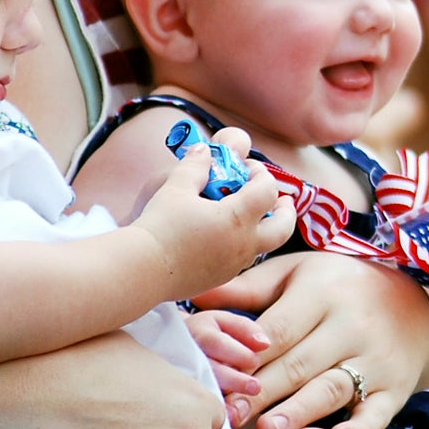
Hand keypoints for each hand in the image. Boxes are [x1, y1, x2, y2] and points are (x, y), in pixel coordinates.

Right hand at [130, 129, 294, 296]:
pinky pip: (242, 260)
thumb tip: (202, 150)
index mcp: (239, 217)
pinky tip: (227, 236)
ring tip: (253, 216)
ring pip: (264, 246)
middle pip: (283, 227)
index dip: (261, 174)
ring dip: (265, 228)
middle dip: (286, 210)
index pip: (267, 190)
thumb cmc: (159, 226)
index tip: (248, 168)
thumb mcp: (175, 187)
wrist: (141, 270)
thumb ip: (194, 166)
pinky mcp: (221, 278)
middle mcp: (244, 243)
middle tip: (282, 200)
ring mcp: (234, 264)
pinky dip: (245, 245)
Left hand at [191, 251, 428, 428]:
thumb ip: (249, 288)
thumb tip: (193, 298)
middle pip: (300, 363)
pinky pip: (379, 411)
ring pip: (333, 387)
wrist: (418, 300)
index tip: (214, 380)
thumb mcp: (300, 273)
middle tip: (228, 416)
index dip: (247, 356)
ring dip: (300, 412)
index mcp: (322, 293)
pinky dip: (361, 428)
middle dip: (262, 391)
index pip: (279, 329)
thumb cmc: (341, 286)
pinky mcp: (397, 387)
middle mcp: (352, 324)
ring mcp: (377, 358)